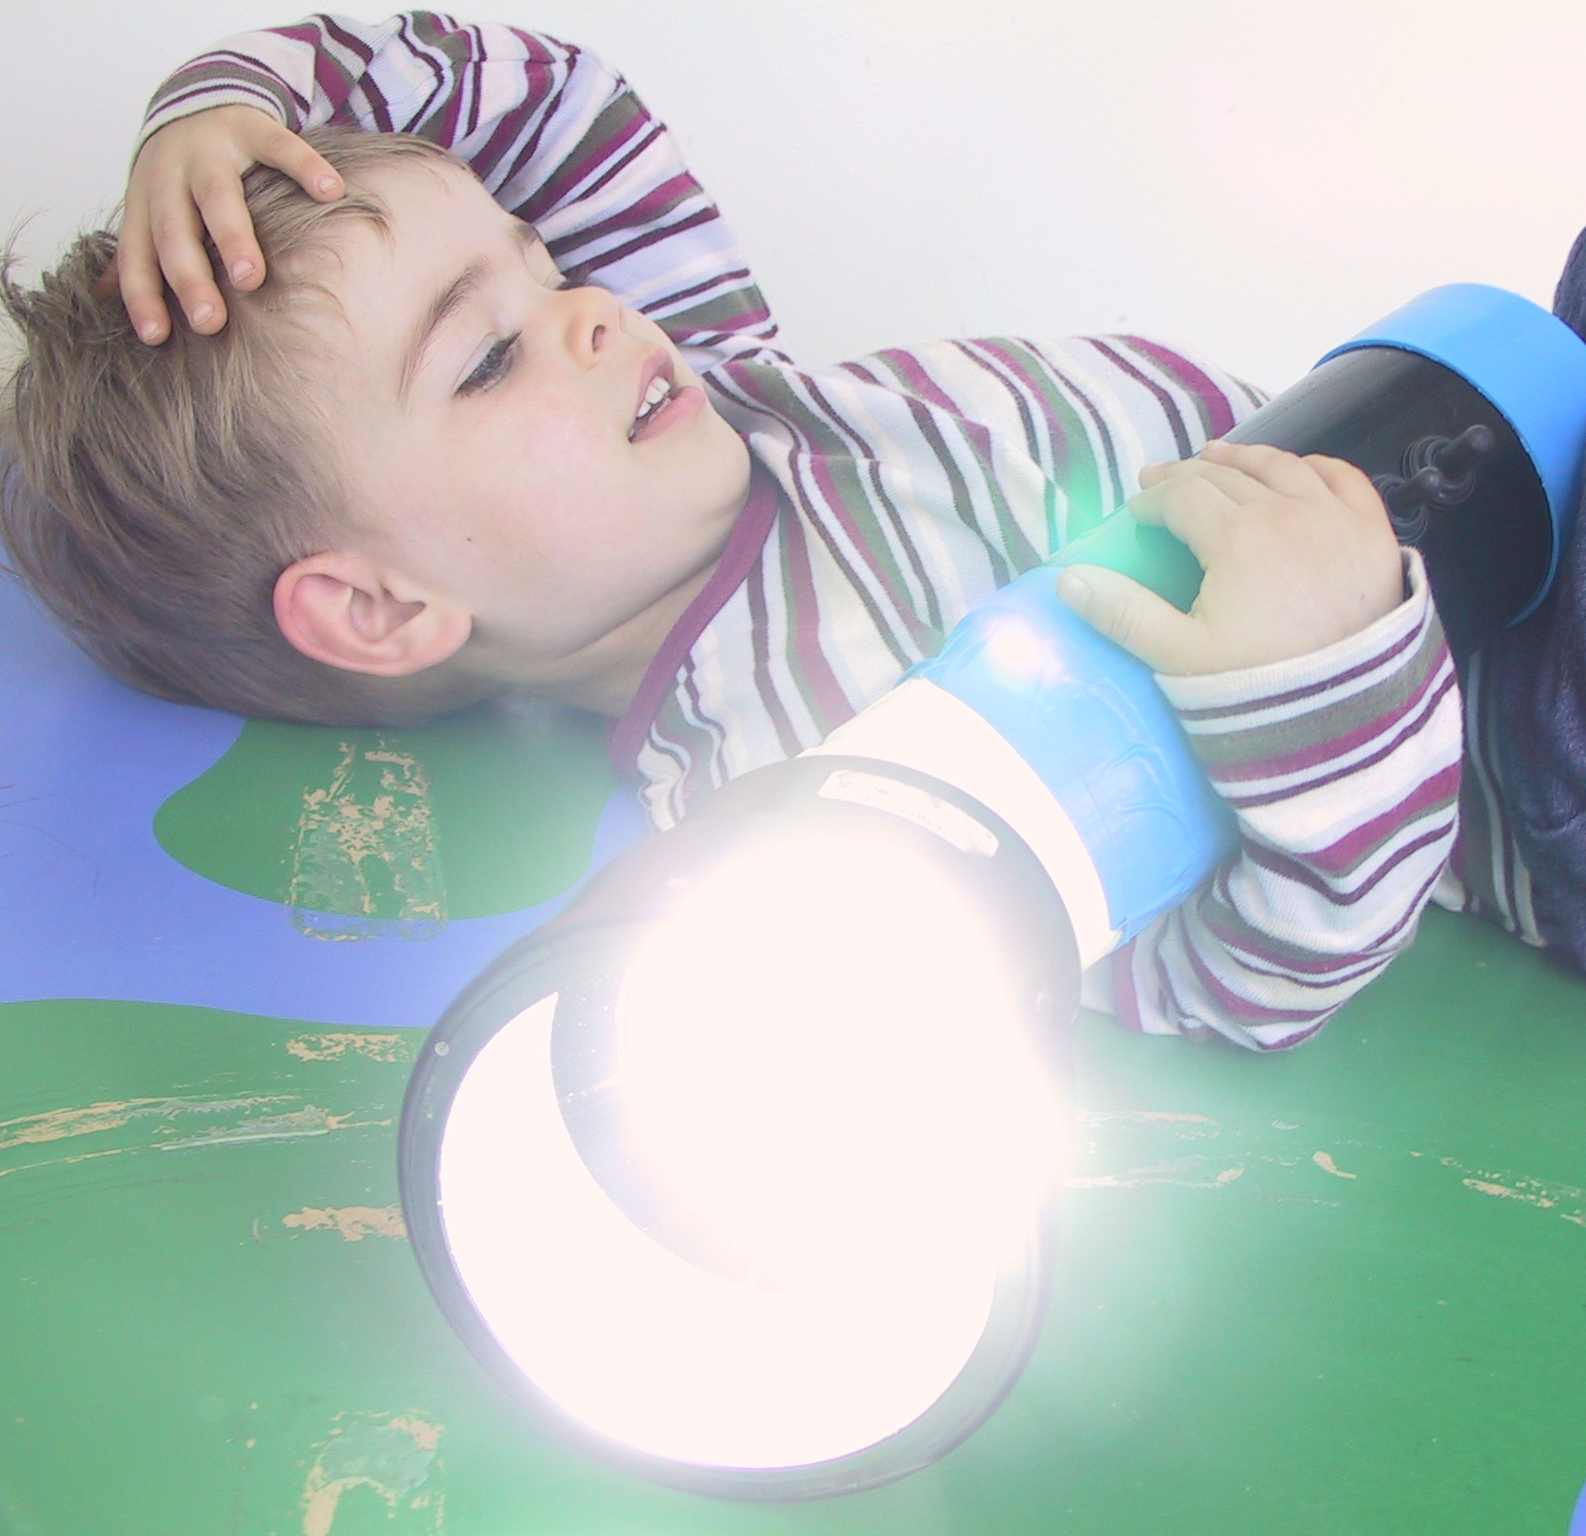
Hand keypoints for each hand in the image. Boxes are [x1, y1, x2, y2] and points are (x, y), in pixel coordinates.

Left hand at [94, 105, 345, 344]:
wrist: (197, 97)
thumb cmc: (178, 176)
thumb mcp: (152, 208)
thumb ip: (140, 252)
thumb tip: (102, 300)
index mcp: (146, 203)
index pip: (137, 254)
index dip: (142, 294)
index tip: (156, 337)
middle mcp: (170, 176)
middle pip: (174, 230)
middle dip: (189, 276)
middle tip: (209, 320)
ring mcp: (210, 150)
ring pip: (216, 194)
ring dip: (232, 236)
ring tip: (251, 278)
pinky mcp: (251, 127)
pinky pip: (280, 147)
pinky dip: (305, 169)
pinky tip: (330, 193)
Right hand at [1056, 439, 1403, 674]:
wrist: (1353, 712)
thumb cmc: (1260, 684)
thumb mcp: (1178, 657)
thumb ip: (1122, 614)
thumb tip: (1069, 580)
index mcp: (1234, 535)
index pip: (1181, 496)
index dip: (1151, 500)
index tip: (1134, 513)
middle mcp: (1285, 510)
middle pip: (1226, 475)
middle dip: (1187, 476)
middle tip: (1161, 482)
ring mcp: (1334, 517)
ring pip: (1282, 465)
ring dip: (1244, 458)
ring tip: (1219, 457)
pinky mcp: (1373, 532)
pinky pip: (1343, 477)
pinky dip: (1314, 465)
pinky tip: (1299, 468)